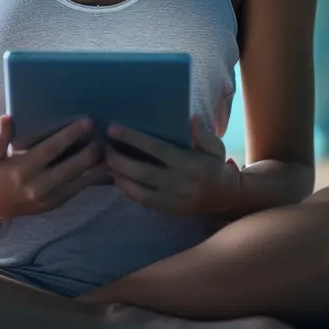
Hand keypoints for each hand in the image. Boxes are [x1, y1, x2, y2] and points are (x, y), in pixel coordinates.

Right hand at [0, 116, 107, 220]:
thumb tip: (7, 118)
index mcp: (21, 170)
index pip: (50, 150)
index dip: (69, 136)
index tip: (86, 122)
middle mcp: (37, 187)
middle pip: (70, 168)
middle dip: (89, 152)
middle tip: (104, 136)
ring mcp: (49, 199)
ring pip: (79, 182)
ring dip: (97, 166)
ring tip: (110, 150)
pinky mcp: (57, 204)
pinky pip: (79, 190)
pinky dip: (94, 178)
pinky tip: (106, 165)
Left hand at [105, 116, 241, 215]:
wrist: (223, 197)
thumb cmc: (213, 166)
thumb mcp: (214, 147)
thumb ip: (203, 133)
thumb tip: (191, 118)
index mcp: (189, 163)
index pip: (156, 149)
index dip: (133, 138)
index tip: (113, 128)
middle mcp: (179, 183)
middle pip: (142, 171)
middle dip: (119, 159)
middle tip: (105, 147)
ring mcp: (172, 199)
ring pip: (139, 190)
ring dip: (119, 177)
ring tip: (107, 163)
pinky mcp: (167, 210)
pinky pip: (143, 202)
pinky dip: (128, 191)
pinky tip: (118, 179)